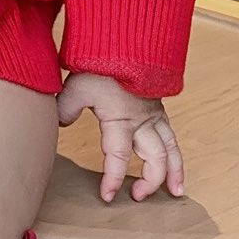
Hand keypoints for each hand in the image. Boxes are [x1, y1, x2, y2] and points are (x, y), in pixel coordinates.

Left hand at [57, 71, 185, 203]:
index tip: (107, 196)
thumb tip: (62, 125)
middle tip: (137, 197)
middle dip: (148, 182)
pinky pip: (172, 135)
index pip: (118, 158)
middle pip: (153, 159)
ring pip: (171, 150)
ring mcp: (154, 115)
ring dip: (174, 172)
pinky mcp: (158, 108)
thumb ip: (65, 109)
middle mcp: (143, 121)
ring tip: (175, 192)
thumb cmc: (100, 63)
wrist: (126, 40)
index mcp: (121, 120)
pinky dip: (176, 153)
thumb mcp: (75, 87)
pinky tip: (174, 163)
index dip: (112, 179)